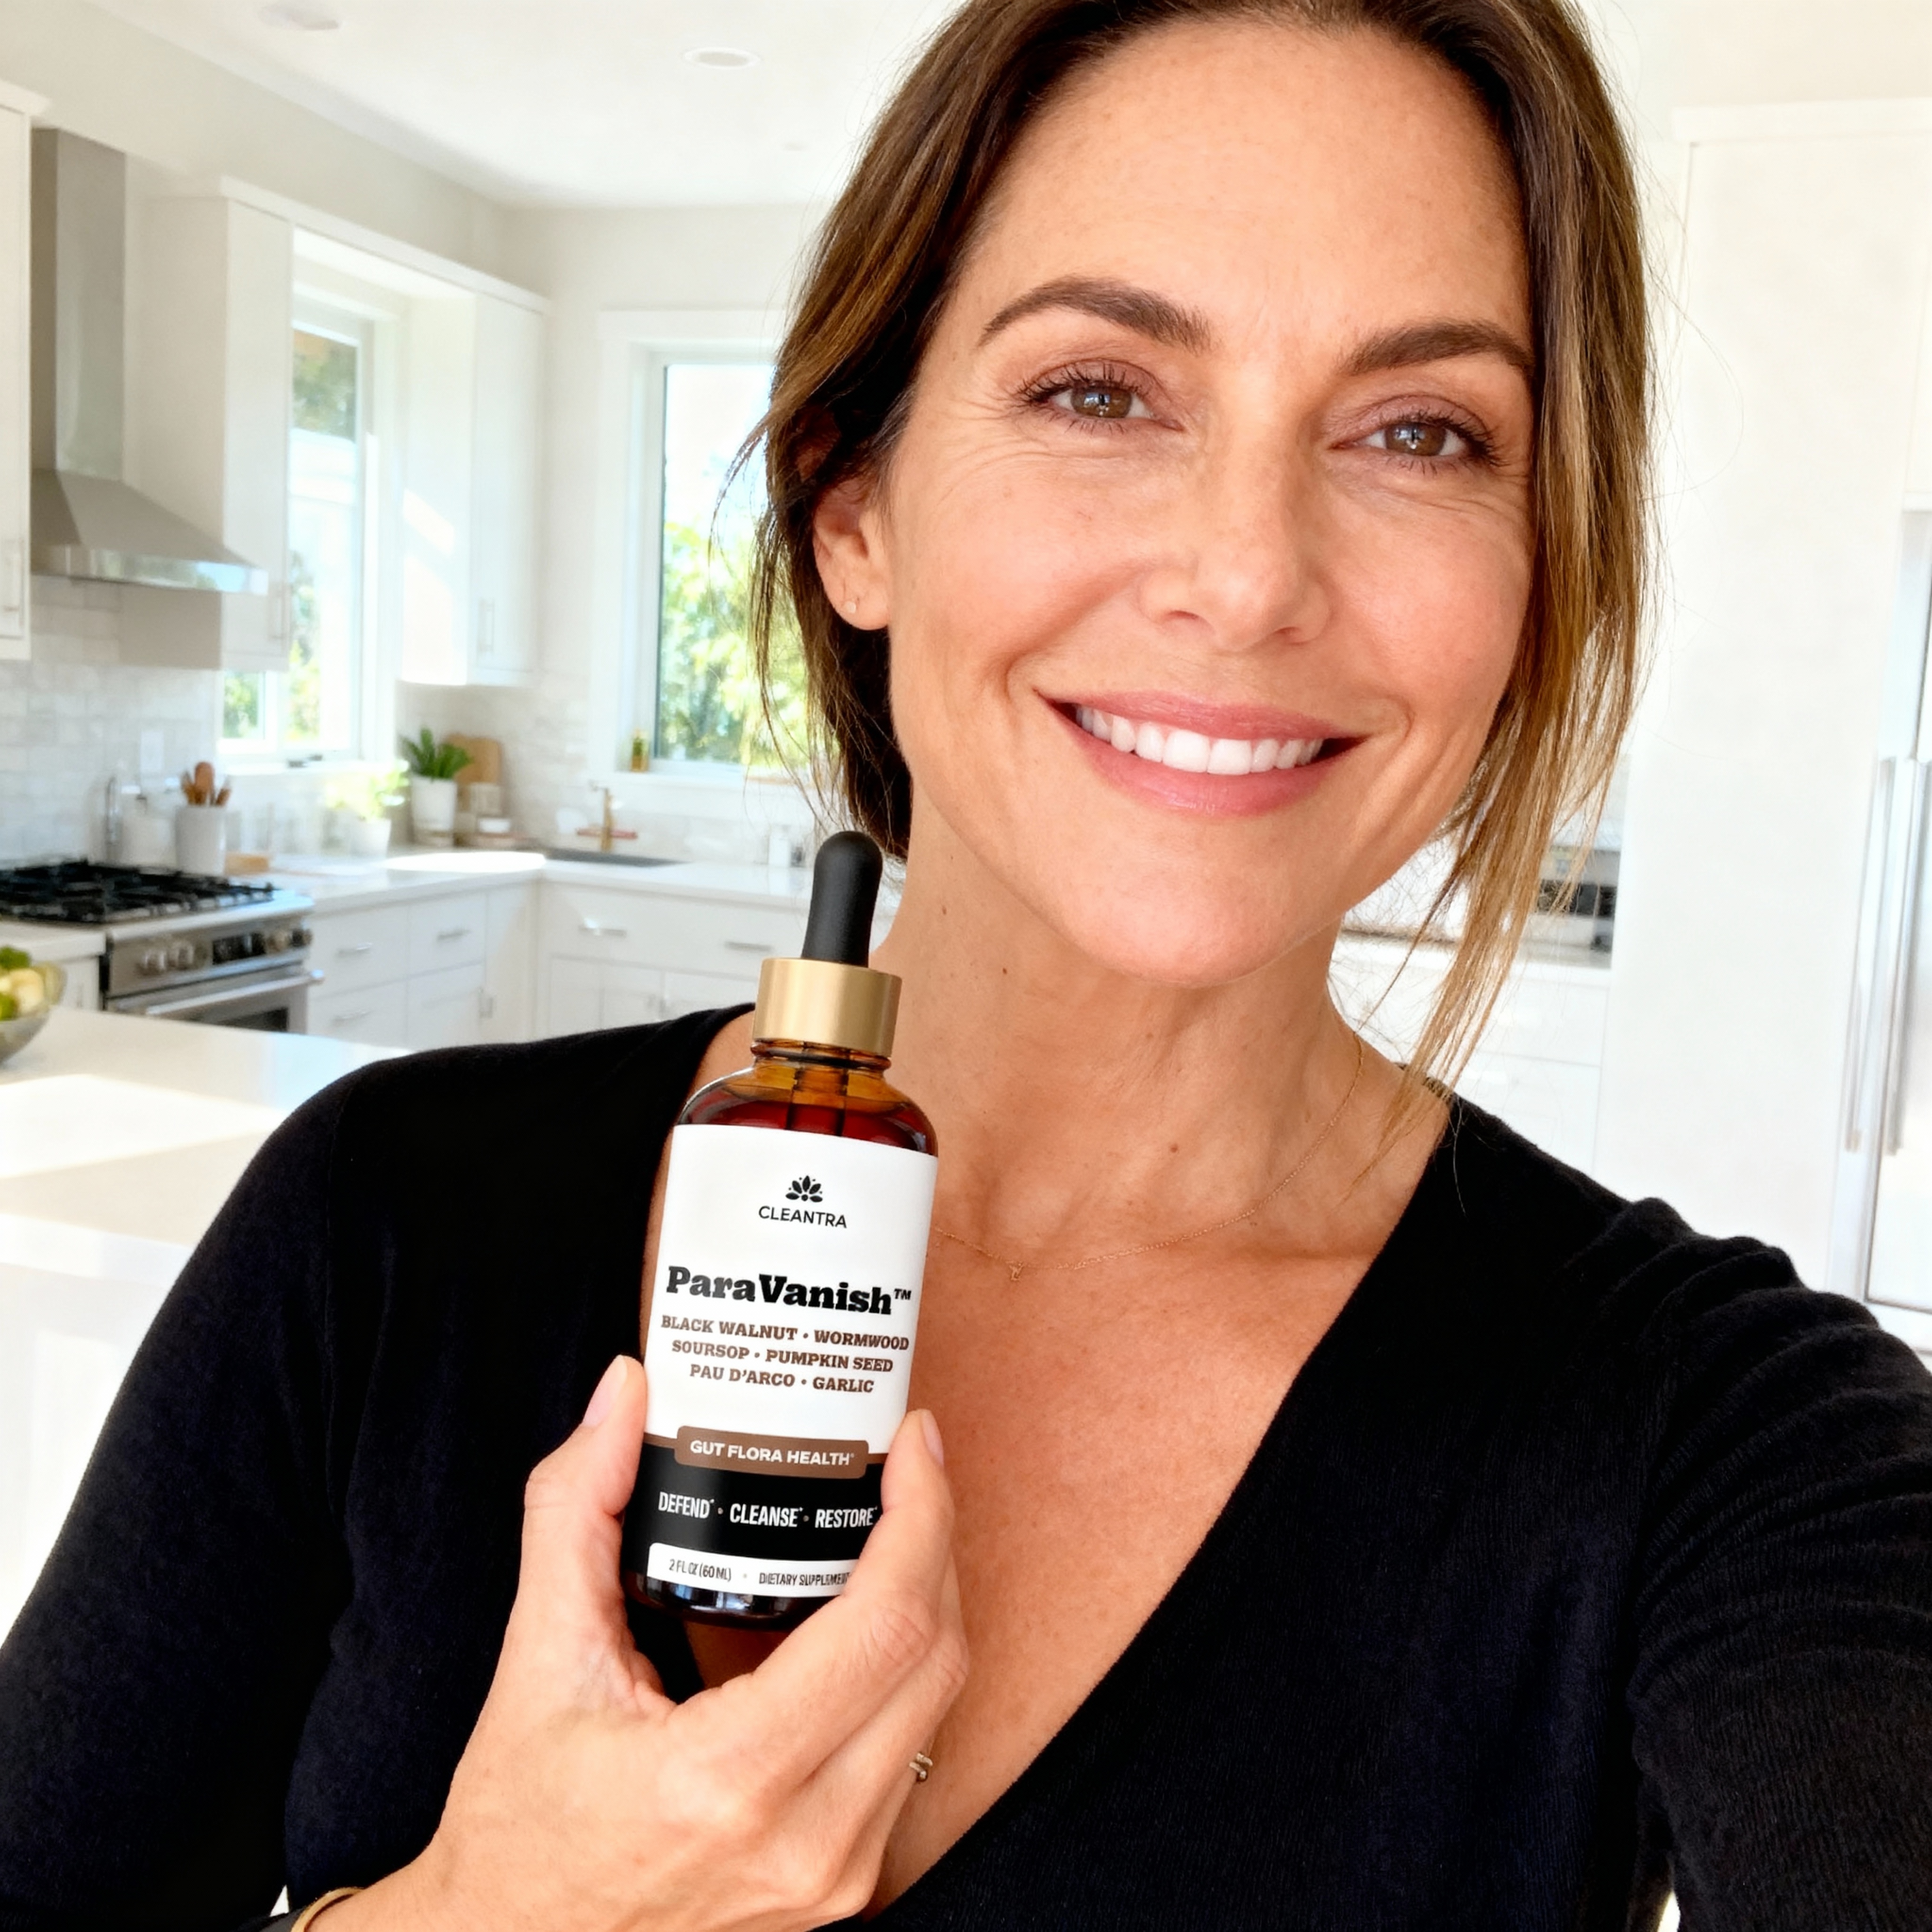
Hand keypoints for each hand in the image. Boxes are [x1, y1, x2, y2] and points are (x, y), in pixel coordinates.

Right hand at [335, 1357, 967, 1931]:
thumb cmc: (517, 1827)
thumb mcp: (536, 1659)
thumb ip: (576, 1509)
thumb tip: (626, 1391)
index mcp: (731, 1781)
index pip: (888, 1625)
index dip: (922, 1515)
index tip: (911, 1440)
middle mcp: (808, 1841)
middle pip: (937, 1657)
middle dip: (937, 1539)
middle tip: (905, 1461)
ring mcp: (838, 1876)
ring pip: (938, 1704)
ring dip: (931, 1599)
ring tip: (893, 1520)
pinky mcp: (844, 1886)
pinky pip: (912, 1748)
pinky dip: (906, 1666)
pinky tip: (870, 1608)